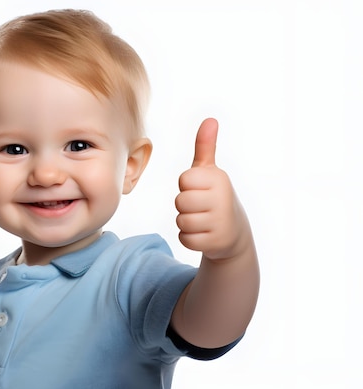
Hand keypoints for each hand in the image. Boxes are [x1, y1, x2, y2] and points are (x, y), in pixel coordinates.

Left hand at [175, 118, 246, 259]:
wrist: (234, 232)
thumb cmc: (215, 196)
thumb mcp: (211, 172)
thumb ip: (205, 147)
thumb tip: (210, 119)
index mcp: (219, 179)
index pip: (184, 180)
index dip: (187, 186)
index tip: (200, 189)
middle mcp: (223, 199)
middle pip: (180, 201)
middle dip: (185, 206)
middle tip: (200, 207)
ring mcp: (221, 222)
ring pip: (181, 221)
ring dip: (187, 222)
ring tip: (203, 220)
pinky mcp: (216, 242)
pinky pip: (185, 238)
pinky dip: (189, 238)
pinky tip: (204, 234)